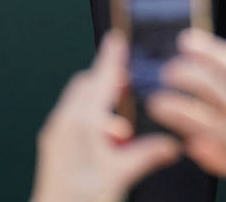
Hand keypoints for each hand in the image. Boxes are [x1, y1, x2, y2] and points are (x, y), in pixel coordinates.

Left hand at [29, 32, 179, 201]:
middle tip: (129, 88)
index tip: (118, 39)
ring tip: (124, 131)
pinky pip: (74, 121)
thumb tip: (170, 144)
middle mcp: (64, 124)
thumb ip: (147, 155)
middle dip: (108, 84)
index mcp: (80, 123)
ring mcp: (56, 135)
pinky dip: (94, 123)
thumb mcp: (121, 175)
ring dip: (103, 107)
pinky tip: (109, 145)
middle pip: (87, 86)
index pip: (100, 79)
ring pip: (80, 104)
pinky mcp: (54, 148)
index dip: (112, 58)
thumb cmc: (78, 200)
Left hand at [148, 3, 225, 201]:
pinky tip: (182, 141)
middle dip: (189, 79)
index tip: (185, 40)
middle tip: (166, 71)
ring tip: (157, 103)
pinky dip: (199, 149)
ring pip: (210, 124)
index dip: (209, 51)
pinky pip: (215, 158)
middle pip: (219, 91)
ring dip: (182, 113)